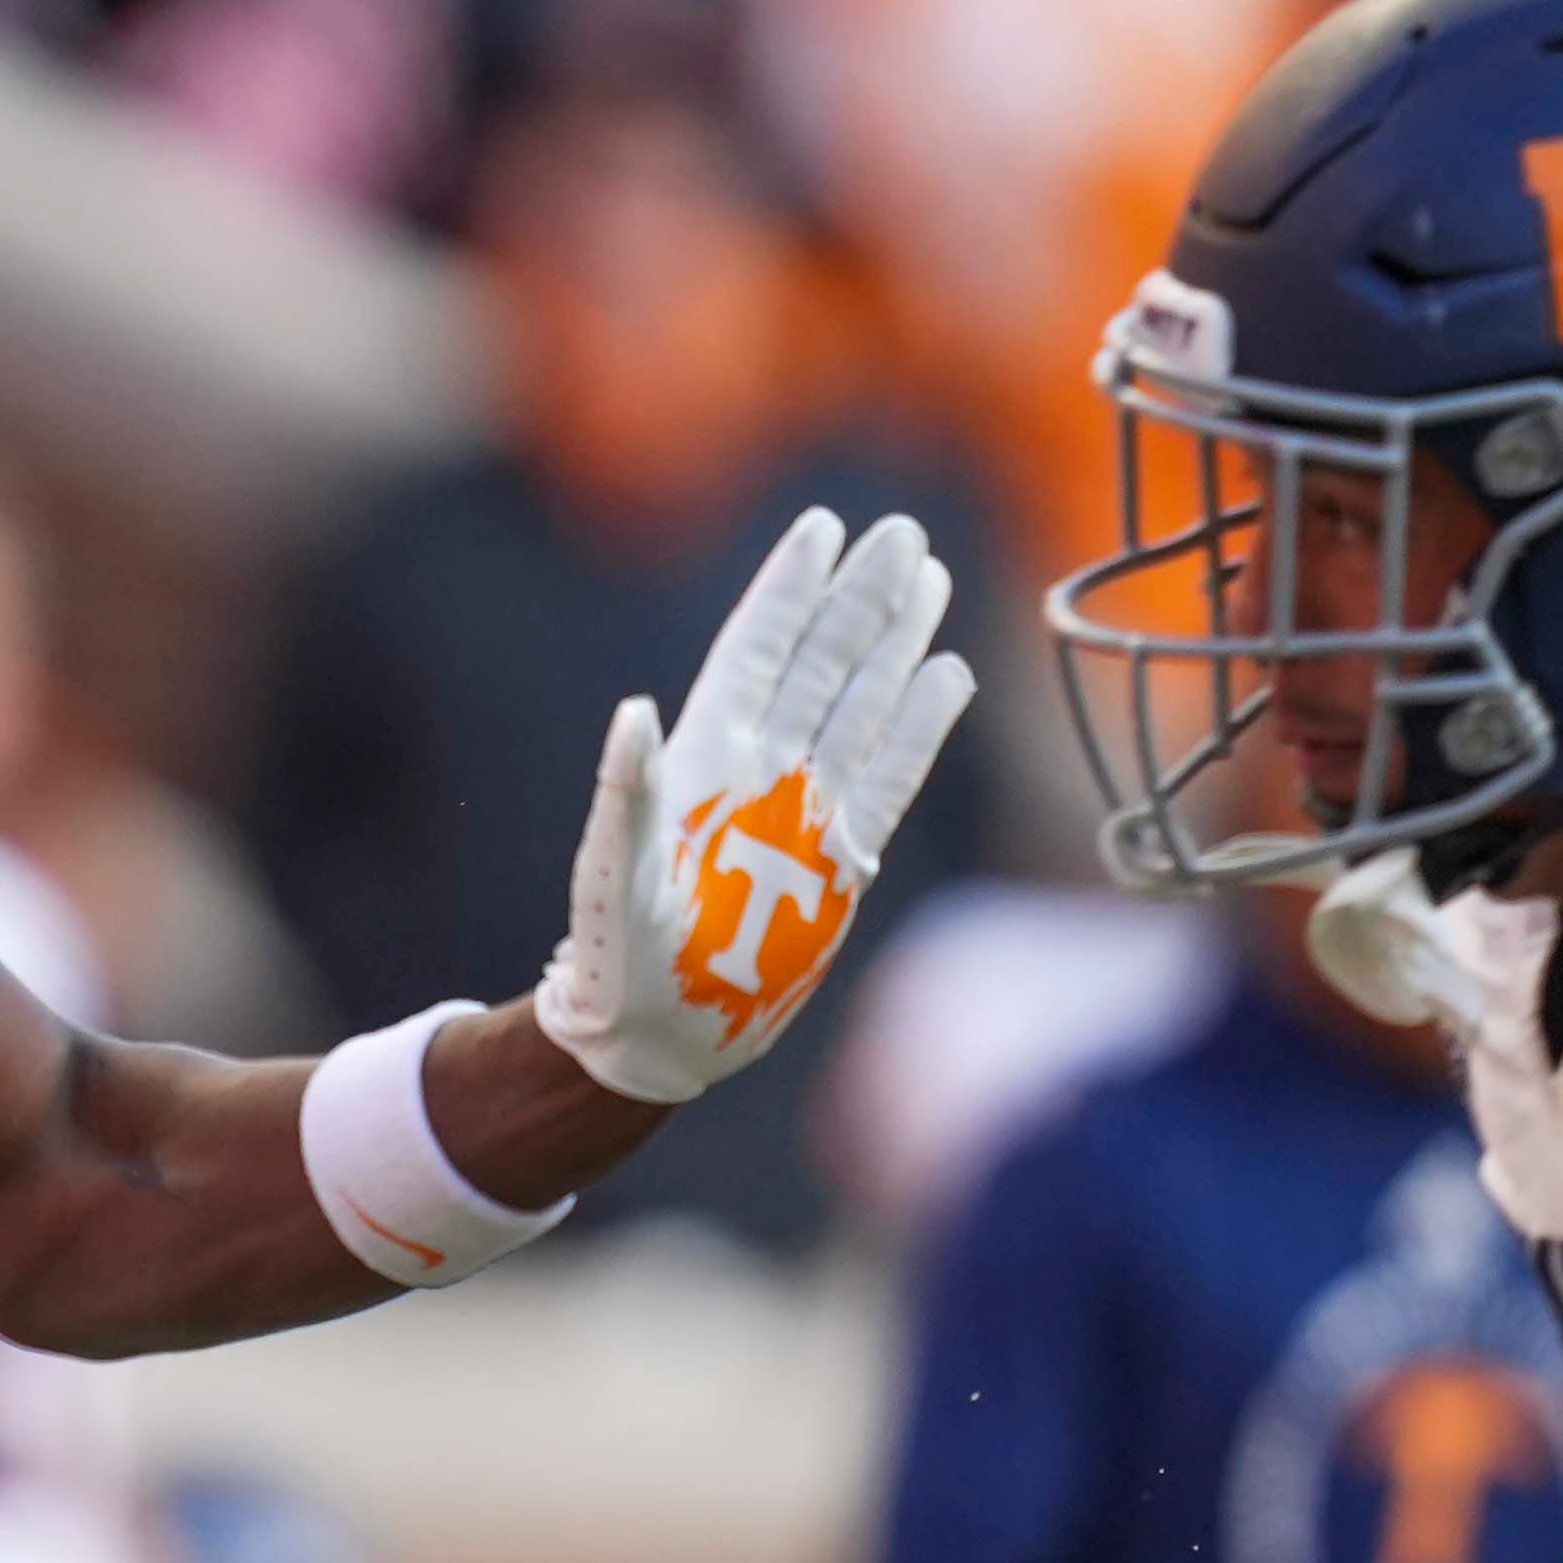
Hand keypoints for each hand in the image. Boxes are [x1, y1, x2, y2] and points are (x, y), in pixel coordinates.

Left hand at [538, 511, 971, 1104]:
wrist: (663, 1036)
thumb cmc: (621, 959)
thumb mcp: (613, 876)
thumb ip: (628, 794)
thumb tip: (633, 711)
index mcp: (703, 759)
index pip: (756, 651)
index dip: (788, 590)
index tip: (821, 526)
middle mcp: (759, 770)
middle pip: (818, 662)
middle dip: (858, 596)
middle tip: (900, 531)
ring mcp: (804, 809)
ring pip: (860, 705)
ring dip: (894, 643)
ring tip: (929, 576)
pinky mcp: (841, 858)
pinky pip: (890, 778)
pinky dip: (920, 728)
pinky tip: (949, 676)